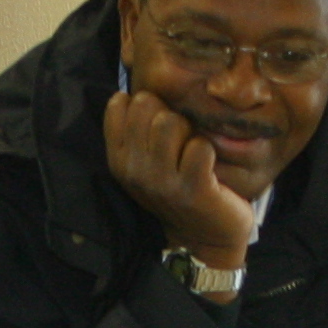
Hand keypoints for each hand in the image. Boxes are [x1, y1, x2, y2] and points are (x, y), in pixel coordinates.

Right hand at [103, 90, 256, 267]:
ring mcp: (162, 181)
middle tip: (180, 138)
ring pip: (170, 122)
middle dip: (168, 111)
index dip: (144, 103)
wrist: (203, 239)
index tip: (156, 125)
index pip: (119, 104)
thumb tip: (140, 88)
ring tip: (192, 150)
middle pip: (147, 105)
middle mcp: (135, 170)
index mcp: (119, 159)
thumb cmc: (177, 191)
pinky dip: (208, 150)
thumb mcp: (145, 164)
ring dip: (188, 129)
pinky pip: (200, 146)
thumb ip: (137, 129)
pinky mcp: (193, 188)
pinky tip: (208, 165)